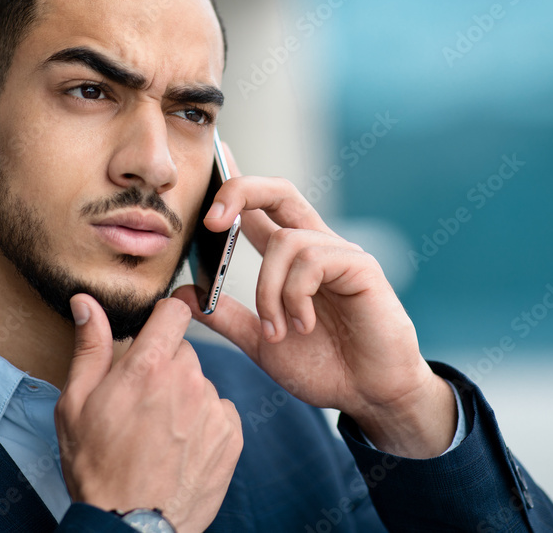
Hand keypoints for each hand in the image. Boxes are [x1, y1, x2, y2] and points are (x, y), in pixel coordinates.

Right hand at [54, 293, 242, 532]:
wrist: (130, 525)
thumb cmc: (98, 468)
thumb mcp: (76, 404)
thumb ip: (90, 347)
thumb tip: (87, 303)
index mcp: (148, 366)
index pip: (174, 311)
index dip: (162, 318)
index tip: (153, 333)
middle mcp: (187, 380)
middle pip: (184, 351)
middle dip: (165, 366)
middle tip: (141, 401)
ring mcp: (212, 409)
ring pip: (201, 383)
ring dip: (184, 397)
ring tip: (159, 433)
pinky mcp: (231, 435)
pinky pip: (219, 411)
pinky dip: (203, 422)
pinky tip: (180, 447)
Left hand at [172, 144, 455, 458]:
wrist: (370, 395)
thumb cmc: (325, 367)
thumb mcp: (261, 343)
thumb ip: (227, 317)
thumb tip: (182, 294)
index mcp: (290, 259)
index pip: (259, 209)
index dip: (235, 184)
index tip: (216, 157)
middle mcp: (315, 246)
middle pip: (278, 191)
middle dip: (240, 190)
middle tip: (211, 221)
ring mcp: (339, 253)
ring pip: (284, 242)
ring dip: (269, 291)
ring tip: (278, 331)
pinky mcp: (361, 267)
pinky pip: (313, 260)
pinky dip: (296, 296)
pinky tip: (304, 326)